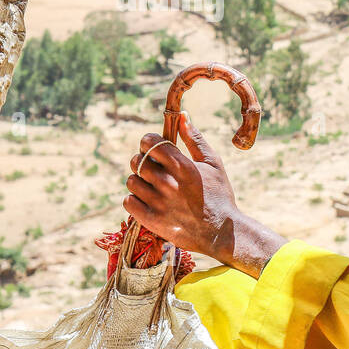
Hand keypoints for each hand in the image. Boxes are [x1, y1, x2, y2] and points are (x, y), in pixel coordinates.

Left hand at [124, 113, 285, 278]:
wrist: (221, 233)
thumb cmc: (218, 194)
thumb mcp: (213, 163)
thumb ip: (195, 139)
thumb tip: (182, 116)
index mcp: (183, 166)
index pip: (150, 143)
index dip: (147, 142)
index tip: (152, 147)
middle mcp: (168, 184)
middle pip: (137, 161)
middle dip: (142, 160)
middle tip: (152, 168)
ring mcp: (158, 203)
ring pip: (131, 181)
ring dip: (138, 181)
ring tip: (152, 186)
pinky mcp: (151, 221)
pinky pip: (128, 202)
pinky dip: (134, 200)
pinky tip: (147, 200)